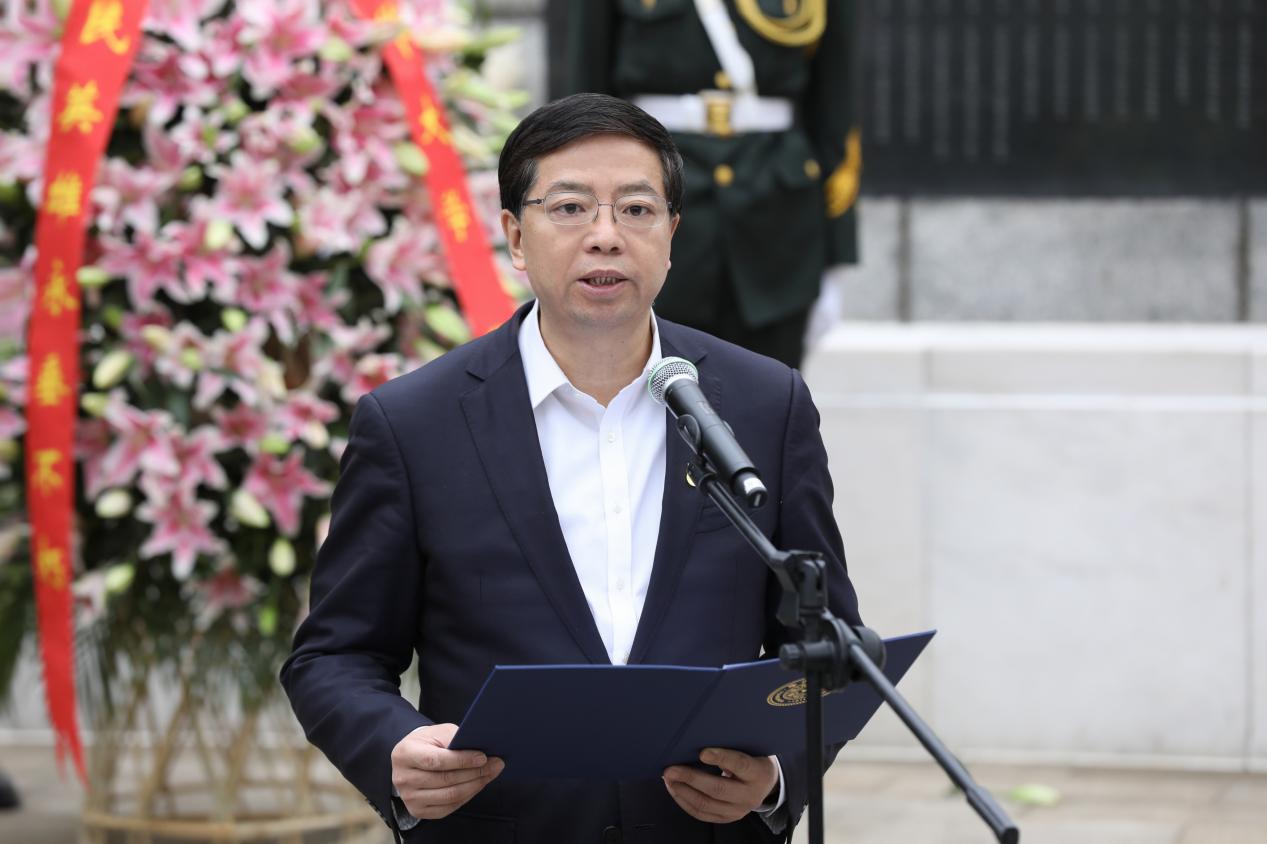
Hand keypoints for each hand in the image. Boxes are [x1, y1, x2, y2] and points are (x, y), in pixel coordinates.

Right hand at [390, 723, 504, 819]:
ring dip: (475, 785)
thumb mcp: (439, 733)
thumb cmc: (428, 743)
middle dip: (475, 772)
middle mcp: (403, 778)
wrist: (411, 758)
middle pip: (445, 780)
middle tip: (495, 764)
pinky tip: (477, 785)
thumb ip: (456, 740)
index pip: (436, 760)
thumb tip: (482, 750)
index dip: (462, 760)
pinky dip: (467, 796)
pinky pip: (448, 807)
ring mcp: (409, 797)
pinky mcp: (418, 810)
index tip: (483, 757)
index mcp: (405, 754)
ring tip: (490, 774)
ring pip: (449, 796)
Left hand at [662, 748, 778, 823]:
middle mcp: (750, 795)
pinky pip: (702, 814)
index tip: (702, 752)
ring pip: (706, 804)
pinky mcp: (727, 818)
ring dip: (683, 791)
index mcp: (759, 773)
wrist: (766, 782)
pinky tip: (675, 790)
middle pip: (718, 789)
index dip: (721, 758)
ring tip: (669, 779)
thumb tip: (700, 741)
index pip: (740, 764)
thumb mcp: (750, 749)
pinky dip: (685, 802)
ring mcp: (738, 810)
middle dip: (690, 778)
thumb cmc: (753, 758)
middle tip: (671, 769)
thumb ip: (731, 746)